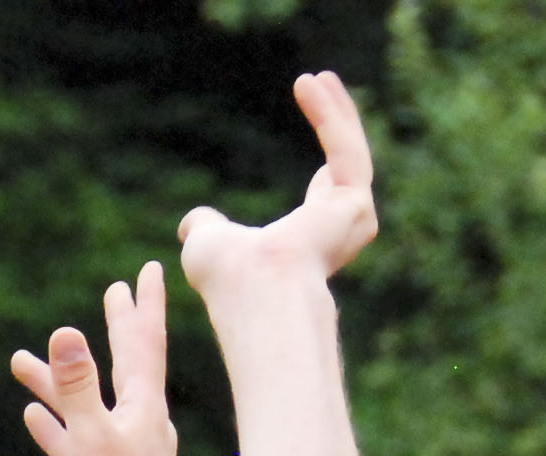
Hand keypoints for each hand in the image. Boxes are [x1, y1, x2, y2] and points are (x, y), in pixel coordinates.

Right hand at [10, 261, 180, 455]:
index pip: (146, 344)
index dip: (144, 305)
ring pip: (89, 404)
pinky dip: (58, 426)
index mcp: (145, 410)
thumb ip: (77, 386)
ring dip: (60, 382)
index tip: (151, 268)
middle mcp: (142, 426)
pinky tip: (33, 416)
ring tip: (20, 360)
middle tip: (117, 292)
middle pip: (126, 365)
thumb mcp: (91, 439)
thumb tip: (66, 332)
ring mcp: (125, 453)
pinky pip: (78, 442)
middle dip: (117, 328)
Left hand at [178, 73, 376, 303]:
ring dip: (335, 112)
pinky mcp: (356, 203)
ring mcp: (353, 220)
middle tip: (323, 83)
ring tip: (316, 76)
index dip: (325, 156)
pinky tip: (310, 84)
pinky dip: (330, 116)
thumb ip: (207, 226)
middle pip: (348, 163)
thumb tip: (190, 224)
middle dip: (338, 123)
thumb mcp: (209, 243)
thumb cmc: (228, 279)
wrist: (251, 290)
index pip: (328, 189)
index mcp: (312, 242)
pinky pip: (345, 148)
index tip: (315, 123)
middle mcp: (341, 233)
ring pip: (350, 151)